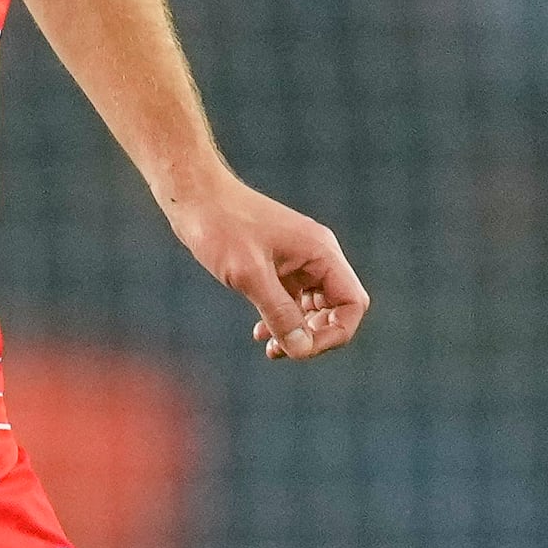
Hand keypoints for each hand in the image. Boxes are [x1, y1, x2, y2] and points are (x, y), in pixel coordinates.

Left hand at [169, 181, 369, 362]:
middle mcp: (317, 256)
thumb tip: (301, 350)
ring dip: (298, 331)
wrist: (195, 197)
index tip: (301, 349)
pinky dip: (282, 319)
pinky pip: (294, 299)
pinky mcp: (280, 263)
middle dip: (316, 336)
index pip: (352, 304)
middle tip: (284, 350)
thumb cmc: (220, 227)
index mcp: (321, 253)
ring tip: (270, 348)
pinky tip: (259, 332)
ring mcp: (299, 259)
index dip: (334, 334)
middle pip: (338, 308)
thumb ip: (278, 312)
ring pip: (316, 307)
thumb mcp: (249, 274)